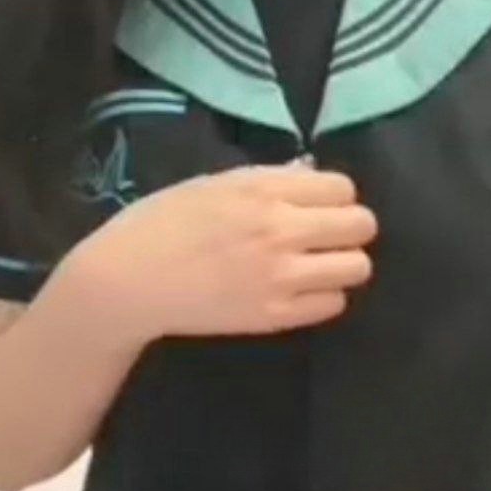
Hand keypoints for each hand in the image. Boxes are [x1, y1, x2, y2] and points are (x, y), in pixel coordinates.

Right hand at [68, 161, 378, 352]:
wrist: (129, 279)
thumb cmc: (164, 220)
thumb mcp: (217, 182)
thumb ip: (270, 178)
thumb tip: (311, 173)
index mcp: (264, 189)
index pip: (342, 187)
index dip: (335, 195)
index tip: (318, 203)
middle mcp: (281, 229)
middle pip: (361, 225)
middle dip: (350, 226)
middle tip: (326, 233)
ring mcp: (281, 276)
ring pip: (357, 267)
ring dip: (343, 262)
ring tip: (318, 262)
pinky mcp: (275, 316)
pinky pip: (333, 304)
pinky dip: (325, 294)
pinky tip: (301, 288)